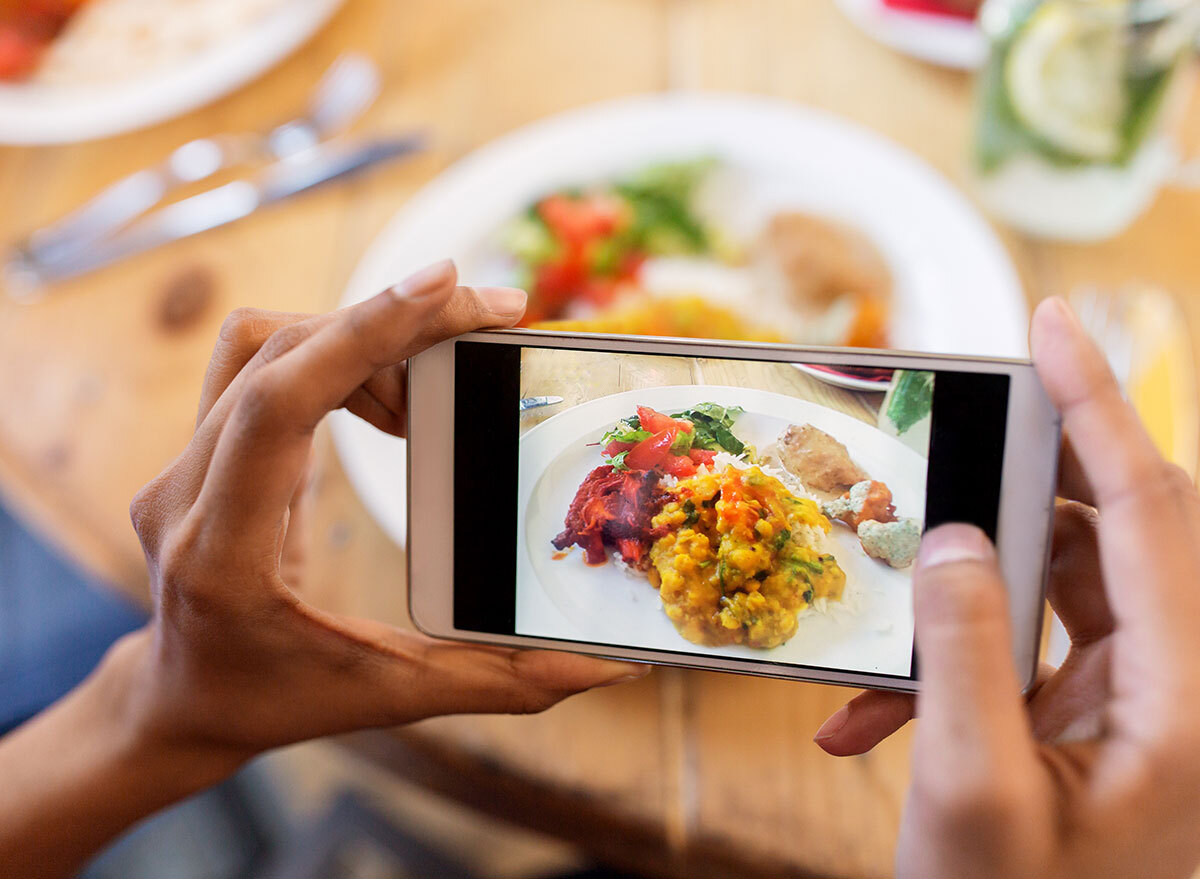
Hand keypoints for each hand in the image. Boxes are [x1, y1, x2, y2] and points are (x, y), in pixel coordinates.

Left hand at [119, 260, 647, 773]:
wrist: (177, 701)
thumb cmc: (273, 703)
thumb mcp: (389, 695)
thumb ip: (501, 679)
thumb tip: (609, 664)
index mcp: (223, 553)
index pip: (277, 403)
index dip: (362, 331)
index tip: (444, 283)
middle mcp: (186, 495)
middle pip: (281, 354)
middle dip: (394, 320)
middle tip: (491, 314)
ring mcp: (183, 465)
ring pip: (264, 344)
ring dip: (359, 338)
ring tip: (435, 386)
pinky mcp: (200, 447)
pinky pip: (262, 365)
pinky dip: (333, 357)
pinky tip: (388, 398)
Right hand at [812, 297, 1199, 877]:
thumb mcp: (970, 793)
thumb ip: (965, 652)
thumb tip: (955, 538)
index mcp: (1188, 699)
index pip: (1151, 509)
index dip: (1103, 405)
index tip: (1056, 321)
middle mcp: (1182, 686)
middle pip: (1112, 533)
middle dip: (1015, 495)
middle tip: (942, 461)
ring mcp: (1144, 704)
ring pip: (1062, 589)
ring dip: (965, 601)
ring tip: (882, 640)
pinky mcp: (1103, 723)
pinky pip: (1034, 649)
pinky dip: (958, 661)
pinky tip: (876, 716)